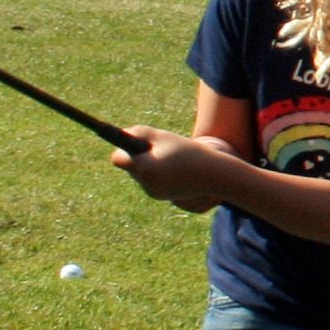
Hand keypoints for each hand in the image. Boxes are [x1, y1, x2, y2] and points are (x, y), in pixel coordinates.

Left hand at [111, 125, 236, 212]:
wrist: (212, 175)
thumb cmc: (187, 152)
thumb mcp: (163, 137)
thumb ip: (140, 133)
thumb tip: (124, 135)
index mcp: (144, 168)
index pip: (118, 158)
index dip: (123, 149)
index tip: (128, 142)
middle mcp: (145, 183)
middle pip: (130, 166)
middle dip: (139, 156)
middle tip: (156, 147)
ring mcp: (153, 192)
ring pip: (141, 174)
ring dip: (150, 164)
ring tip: (169, 157)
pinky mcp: (161, 196)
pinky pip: (151, 181)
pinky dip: (159, 174)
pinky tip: (174, 168)